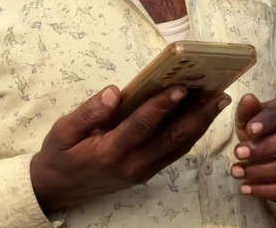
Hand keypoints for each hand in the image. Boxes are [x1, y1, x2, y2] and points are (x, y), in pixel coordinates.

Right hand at [30, 85, 231, 213]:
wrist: (57, 189)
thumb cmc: (60, 154)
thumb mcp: (63, 131)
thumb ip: (88, 112)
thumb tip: (114, 92)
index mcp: (110, 151)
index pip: (142, 126)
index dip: (162, 106)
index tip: (181, 87)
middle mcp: (132, 164)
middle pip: (172, 138)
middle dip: (197, 114)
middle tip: (218, 92)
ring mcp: (142, 171)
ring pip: (179, 147)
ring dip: (201, 123)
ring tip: (218, 100)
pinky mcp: (147, 173)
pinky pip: (174, 153)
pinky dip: (191, 134)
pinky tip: (201, 117)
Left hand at [231, 93, 275, 201]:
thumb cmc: (262, 129)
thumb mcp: (252, 117)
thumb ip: (248, 110)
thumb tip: (248, 98)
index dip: (268, 120)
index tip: (249, 130)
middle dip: (266, 148)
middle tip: (238, 153)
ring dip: (263, 171)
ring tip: (237, 172)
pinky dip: (268, 191)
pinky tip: (247, 189)